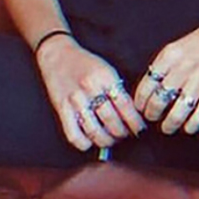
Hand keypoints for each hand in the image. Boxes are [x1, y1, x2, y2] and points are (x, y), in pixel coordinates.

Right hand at [35, 34, 146, 150]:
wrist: (58, 55)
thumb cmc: (85, 63)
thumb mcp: (106, 69)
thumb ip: (118, 89)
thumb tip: (132, 114)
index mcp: (105, 76)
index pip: (125, 105)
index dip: (135, 122)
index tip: (139, 128)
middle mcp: (90, 88)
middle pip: (112, 121)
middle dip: (122, 133)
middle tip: (126, 135)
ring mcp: (74, 99)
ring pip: (95, 132)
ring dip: (107, 141)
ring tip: (111, 139)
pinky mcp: (61, 109)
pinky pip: (74, 136)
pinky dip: (86, 143)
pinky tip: (91, 140)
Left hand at [135, 10, 198, 135]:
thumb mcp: (177, 46)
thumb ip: (164, 65)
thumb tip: (150, 90)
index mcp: (169, 55)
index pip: (146, 85)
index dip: (140, 102)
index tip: (140, 108)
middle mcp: (182, 67)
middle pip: (159, 100)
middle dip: (152, 114)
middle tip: (152, 118)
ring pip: (177, 112)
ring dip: (169, 125)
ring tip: (167, 127)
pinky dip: (192, 125)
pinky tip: (188, 127)